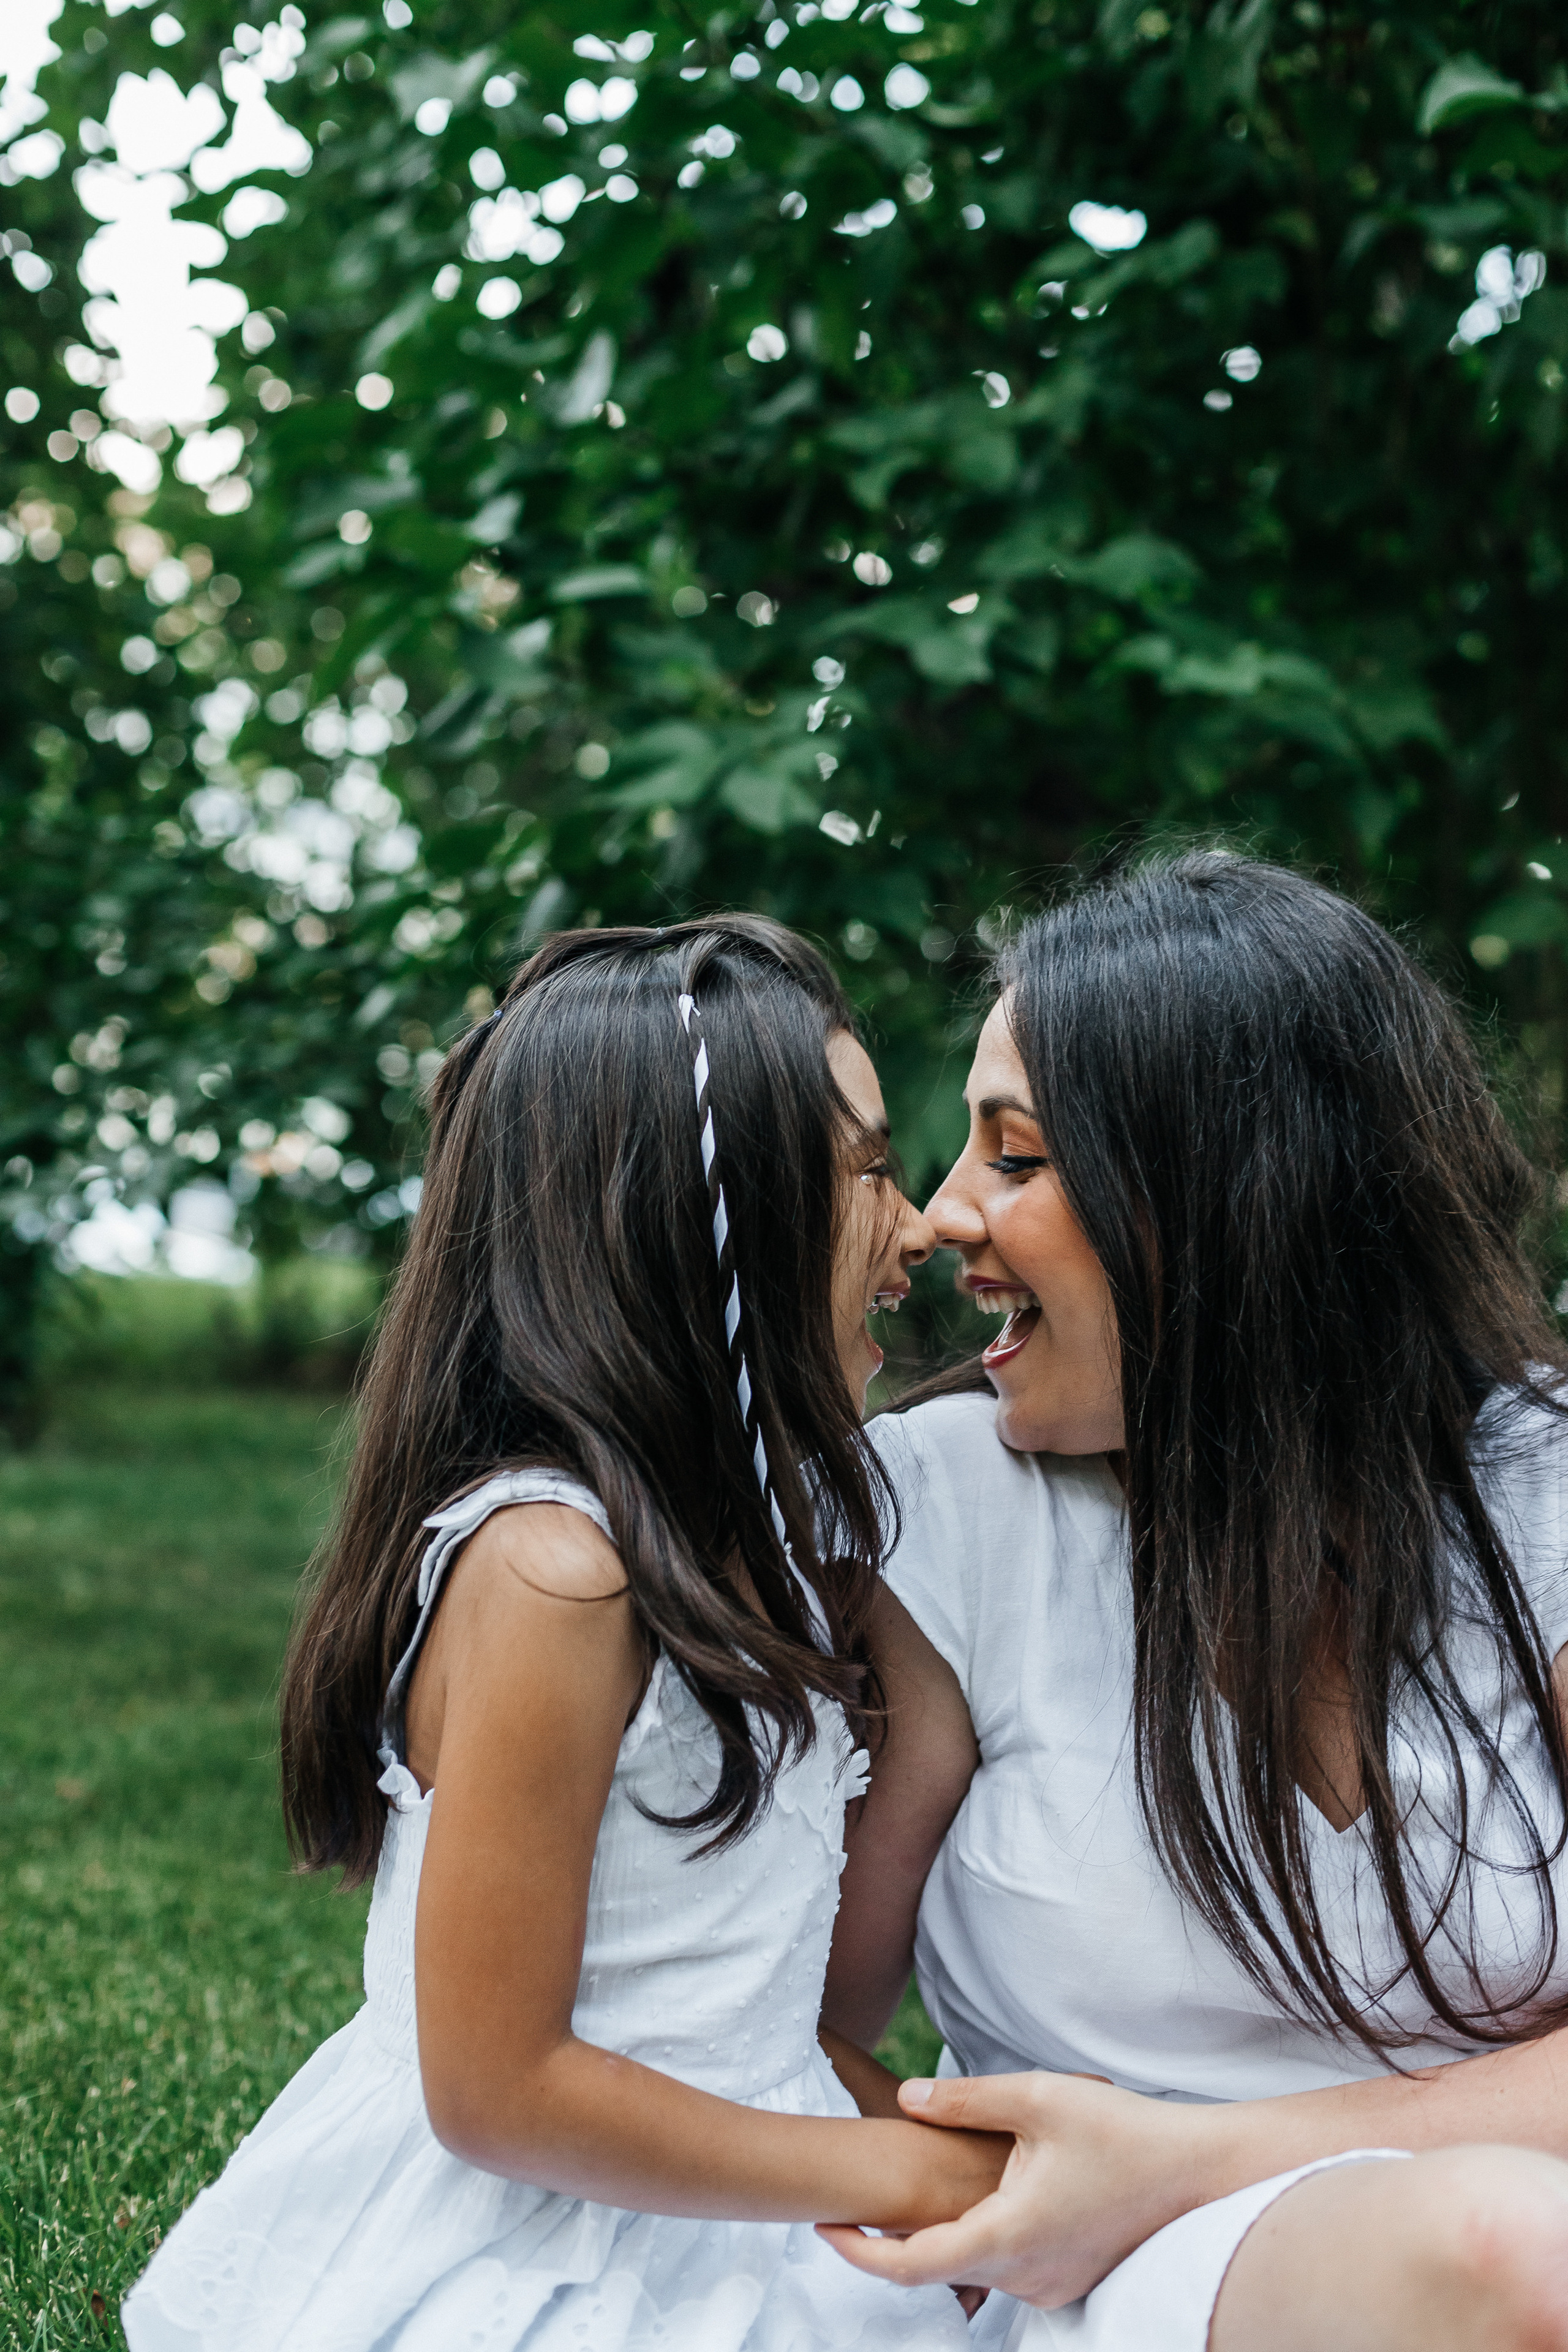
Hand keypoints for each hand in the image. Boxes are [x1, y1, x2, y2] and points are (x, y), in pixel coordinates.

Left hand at [818, 2070, 1219, 2308]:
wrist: (1200, 2173)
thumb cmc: (1124, 2133)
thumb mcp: (1038, 2097)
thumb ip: (964, 2099)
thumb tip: (905, 2097)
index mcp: (1006, 2238)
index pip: (909, 2266)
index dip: (856, 2252)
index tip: (820, 2227)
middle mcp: (1024, 2277)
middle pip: (936, 2268)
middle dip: (890, 2240)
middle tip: (852, 2202)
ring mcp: (1050, 2285)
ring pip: (972, 2269)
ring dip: (939, 2237)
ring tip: (907, 2197)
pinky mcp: (1070, 2280)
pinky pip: (1008, 2269)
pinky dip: (978, 2240)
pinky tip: (977, 2200)